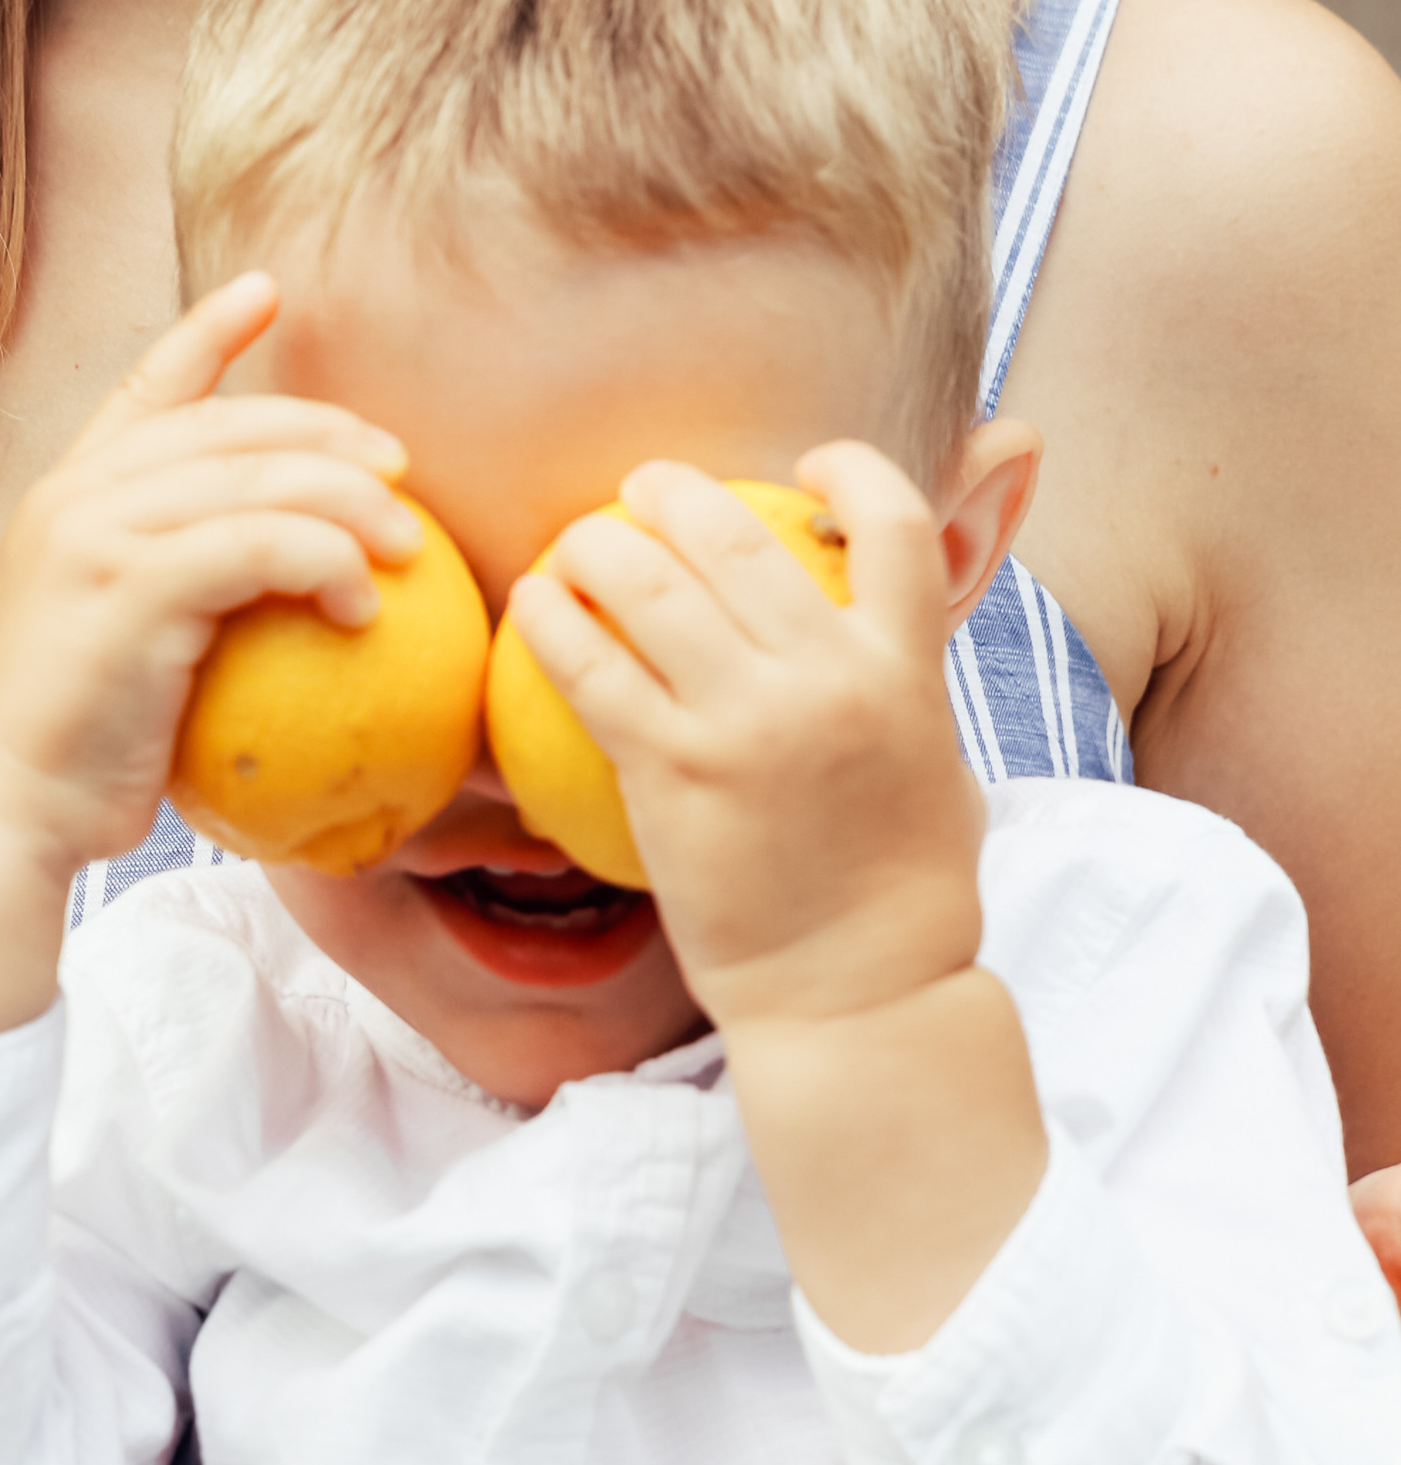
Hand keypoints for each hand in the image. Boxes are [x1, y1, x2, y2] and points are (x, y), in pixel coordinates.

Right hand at [0, 270, 421, 877]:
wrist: (5, 806)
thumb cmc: (76, 754)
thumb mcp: (121, 652)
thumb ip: (176, 597)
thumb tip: (277, 603)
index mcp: (69, 496)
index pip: (145, 390)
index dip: (207, 333)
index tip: (267, 292)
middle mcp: (76, 496)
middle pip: (228, 427)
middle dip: (327, 433)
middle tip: (400, 468)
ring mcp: (95, 534)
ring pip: (254, 477)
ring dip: (349, 500)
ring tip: (407, 546)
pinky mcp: (128, 588)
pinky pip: (257, 546)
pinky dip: (326, 562)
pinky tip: (365, 606)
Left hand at [506, 445, 1042, 1355]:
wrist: (857, 995)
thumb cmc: (900, 899)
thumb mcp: (936, 769)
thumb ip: (904, 693)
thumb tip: (879, 646)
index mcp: (906, 668)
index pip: (893, 522)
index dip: (847, 471)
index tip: (804, 469)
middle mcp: (827, 679)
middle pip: (736, 536)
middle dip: (675, 492)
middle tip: (641, 490)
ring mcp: (746, 723)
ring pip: (651, 584)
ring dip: (598, 543)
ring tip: (574, 544)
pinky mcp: (672, 773)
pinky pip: (592, 670)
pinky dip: (551, 624)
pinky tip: (529, 609)